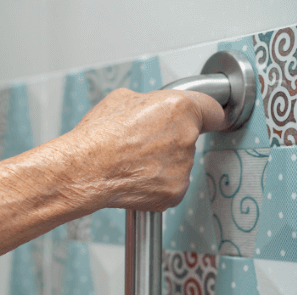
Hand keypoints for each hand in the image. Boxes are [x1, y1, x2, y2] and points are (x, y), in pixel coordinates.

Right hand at [55, 88, 227, 212]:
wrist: (83, 171)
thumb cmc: (97, 137)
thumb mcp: (121, 100)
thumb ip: (148, 102)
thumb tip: (151, 107)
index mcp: (179, 108)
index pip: (213, 110)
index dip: (207, 114)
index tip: (211, 119)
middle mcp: (186, 137)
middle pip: (189, 138)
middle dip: (170, 140)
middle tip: (141, 143)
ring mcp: (182, 167)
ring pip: (178, 163)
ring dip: (161, 163)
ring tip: (131, 162)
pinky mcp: (174, 192)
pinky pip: (170, 185)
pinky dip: (155, 184)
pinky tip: (134, 178)